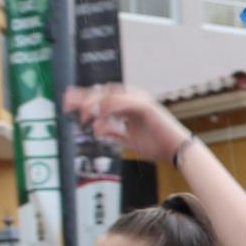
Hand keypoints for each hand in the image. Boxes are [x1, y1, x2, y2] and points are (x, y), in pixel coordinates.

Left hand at [63, 84, 190, 164]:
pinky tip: (99, 119)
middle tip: (67, 104)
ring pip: (110, 96)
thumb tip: (96, 130)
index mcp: (129, 105)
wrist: (177, 152)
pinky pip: (122, 103)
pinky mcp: (146, 106)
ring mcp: (140, 100)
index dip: (84, 99)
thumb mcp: (128, 140)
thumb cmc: (157, 146)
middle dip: (84, 97)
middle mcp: (134, 99)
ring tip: (83, 115)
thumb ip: (113, 132)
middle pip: (103, 92)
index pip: (103, 98)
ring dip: (94, 104)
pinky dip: (108, 110)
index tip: (67, 104)